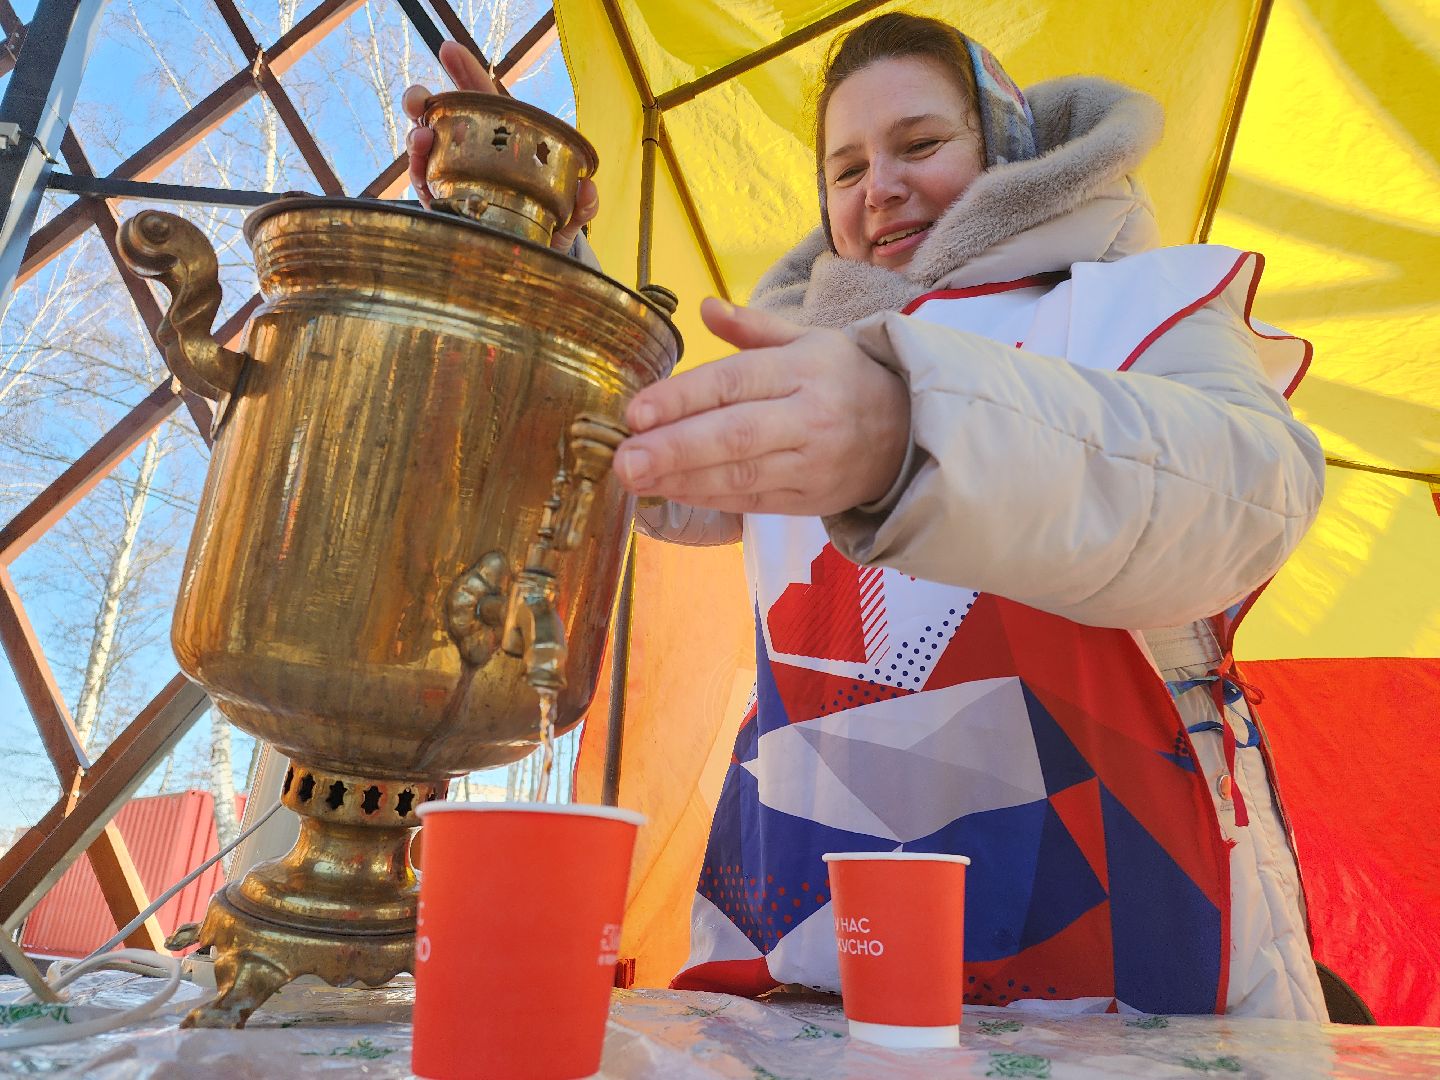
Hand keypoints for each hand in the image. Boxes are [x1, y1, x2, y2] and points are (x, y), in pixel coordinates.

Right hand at [402, 41, 597, 251]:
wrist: (533, 265)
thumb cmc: (550, 227)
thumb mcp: (570, 215)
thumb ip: (583, 204)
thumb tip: (589, 190)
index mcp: (503, 141)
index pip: (481, 99)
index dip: (465, 72)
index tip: (449, 49)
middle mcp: (471, 154)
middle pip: (440, 118)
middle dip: (422, 101)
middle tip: (418, 98)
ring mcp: (452, 178)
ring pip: (425, 149)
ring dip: (417, 138)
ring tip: (421, 136)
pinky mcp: (442, 207)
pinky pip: (423, 186)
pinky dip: (418, 174)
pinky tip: (420, 167)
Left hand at [613, 298, 911, 515]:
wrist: (908, 434)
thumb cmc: (844, 380)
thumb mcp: (808, 340)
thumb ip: (752, 327)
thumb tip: (703, 308)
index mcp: (805, 368)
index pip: (735, 382)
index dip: (683, 397)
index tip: (635, 411)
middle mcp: (809, 417)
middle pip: (735, 435)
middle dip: (675, 448)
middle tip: (624, 457)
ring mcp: (811, 464)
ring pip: (741, 475)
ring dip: (682, 479)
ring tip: (634, 477)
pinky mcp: (809, 501)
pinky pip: (752, 501)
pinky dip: (707, 498)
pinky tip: (668, 491)